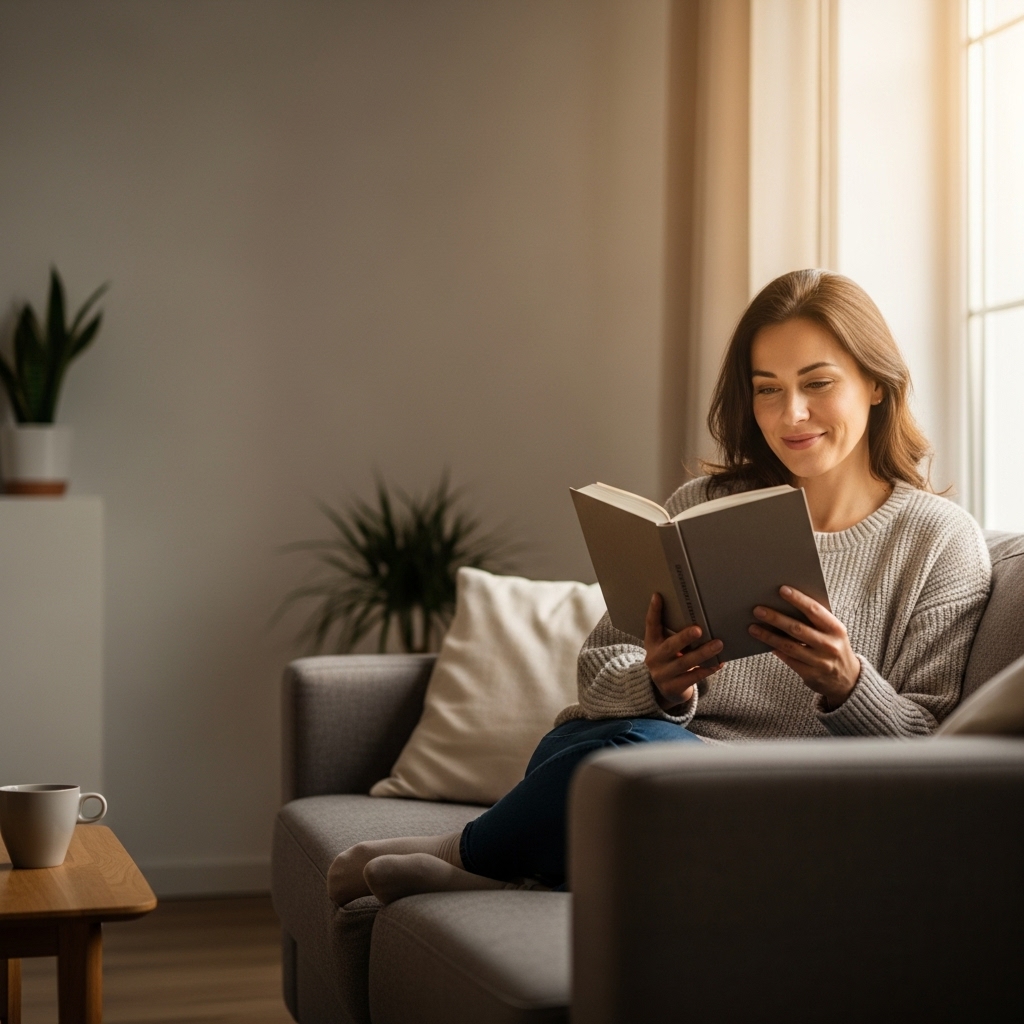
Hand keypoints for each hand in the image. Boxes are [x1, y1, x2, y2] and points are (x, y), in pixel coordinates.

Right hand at [644, 593, 722, 710]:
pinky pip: (693, 678)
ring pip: (685, 663)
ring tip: (718, 644)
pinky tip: (718, 663)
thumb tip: (690, 612)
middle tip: (699, 629)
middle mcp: (655, 658)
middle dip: (685, 637)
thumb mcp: (662, 646)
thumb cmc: (668, 661)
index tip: (659, 596)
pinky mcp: (673, 688)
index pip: (651, 625)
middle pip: (670, 646)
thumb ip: (670, 632)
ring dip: (703, 653)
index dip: (654, 611)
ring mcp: (663, 675)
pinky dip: (707, 669)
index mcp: (652, 644)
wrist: (661, 691)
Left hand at [748, 586, 859, 707]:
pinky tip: (763, 642)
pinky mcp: (810, 675)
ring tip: (752, 627)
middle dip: (776, 618)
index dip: (798, 599)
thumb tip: (784, 603)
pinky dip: (774, 649)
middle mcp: (830, 645)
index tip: (781, 590)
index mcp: (836, 629)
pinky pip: (788, 660)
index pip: (815, 610)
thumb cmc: (834, 646)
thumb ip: (815, 620)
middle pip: (797, 629)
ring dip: (768, 636)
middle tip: (757, 610)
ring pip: (789, 646)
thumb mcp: (833, 632)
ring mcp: (820, 662)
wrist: (849, 679)